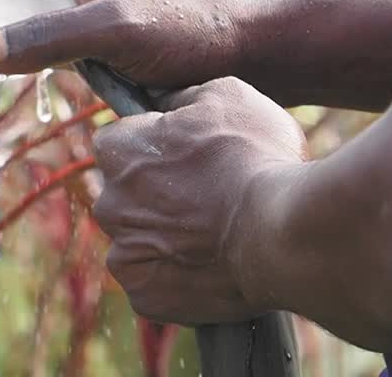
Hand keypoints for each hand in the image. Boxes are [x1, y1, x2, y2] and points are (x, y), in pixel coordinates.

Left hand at [91, 77, 306, 324]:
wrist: (283, 233)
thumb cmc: (256, 159)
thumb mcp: (227, 96)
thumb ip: (185, 94)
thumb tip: (170, 100)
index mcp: (116, 150)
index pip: (121, 143)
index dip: (156, 147)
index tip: (189, 157)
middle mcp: (108, 202)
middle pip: (127, 196)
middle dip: (158, 196)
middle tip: (209, 199)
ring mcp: (124, 253)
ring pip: (140, 242)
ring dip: (169, 239)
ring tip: (217, 236)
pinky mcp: (145, 295)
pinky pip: (156, 283)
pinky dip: (179, 279)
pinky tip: (212, 267)